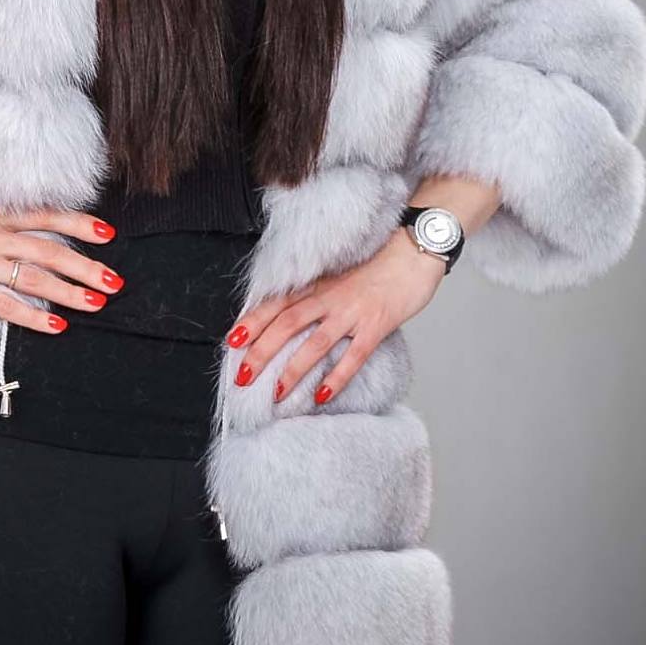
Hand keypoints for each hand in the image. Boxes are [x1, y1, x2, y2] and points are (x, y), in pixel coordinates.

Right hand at [0, 202, 124, 331]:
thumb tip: (23, 236)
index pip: (45, 216)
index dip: (78, 224)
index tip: (107, 233)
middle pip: (49, 250)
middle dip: (85, 265)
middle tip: (114, 279)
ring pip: (35, 278)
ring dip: (69, 292)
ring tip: (96, 302)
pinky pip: (7, 305)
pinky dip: (34, 317)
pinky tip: (56, 326)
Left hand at [225, 226, 447, 404]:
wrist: (414, 248)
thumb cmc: (378, 265)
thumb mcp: (339, 276)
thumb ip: (317, 296)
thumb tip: (293, 320)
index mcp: (317, 285)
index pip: (276, 303)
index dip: (252, 322)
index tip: (231, 341)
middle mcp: (329, 297)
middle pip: (286, 324)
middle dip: (261, 351)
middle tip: (242, 377)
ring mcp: (352, 311)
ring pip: (315, 343)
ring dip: (292, 370)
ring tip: (275, 394)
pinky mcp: (376, 324)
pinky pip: (354, 355)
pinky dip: (337, 377)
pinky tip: (322, 396)